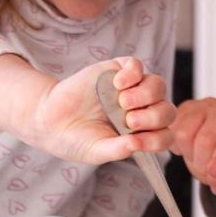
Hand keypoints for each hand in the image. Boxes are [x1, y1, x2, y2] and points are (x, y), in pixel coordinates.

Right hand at [0, 54, 173, 163]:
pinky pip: (136, 65)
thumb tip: (136, 145)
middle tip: (129, 121)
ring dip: (146, 94)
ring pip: (157, 85)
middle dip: (153, 116)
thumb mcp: (96, 151)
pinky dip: (133, 72)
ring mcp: (132, 89)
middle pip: (166, 110)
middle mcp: (142, 110)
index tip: (138, 141)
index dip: (157, 138)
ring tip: (123, 102)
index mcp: (141, 134)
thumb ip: (117, 150)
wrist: (50, 119)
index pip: (164, 135)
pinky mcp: (118, 71)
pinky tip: (118, 82)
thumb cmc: (76, 139)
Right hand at [172, 96, 215, 196]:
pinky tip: (193, 149)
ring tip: (203, 159)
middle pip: (204, 141)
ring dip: (190, 155)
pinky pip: (172, 129)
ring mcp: (207, 104)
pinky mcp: (188, 106)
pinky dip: (179, 147)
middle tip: (211, 172)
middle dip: (203, 166)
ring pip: (184, 134)